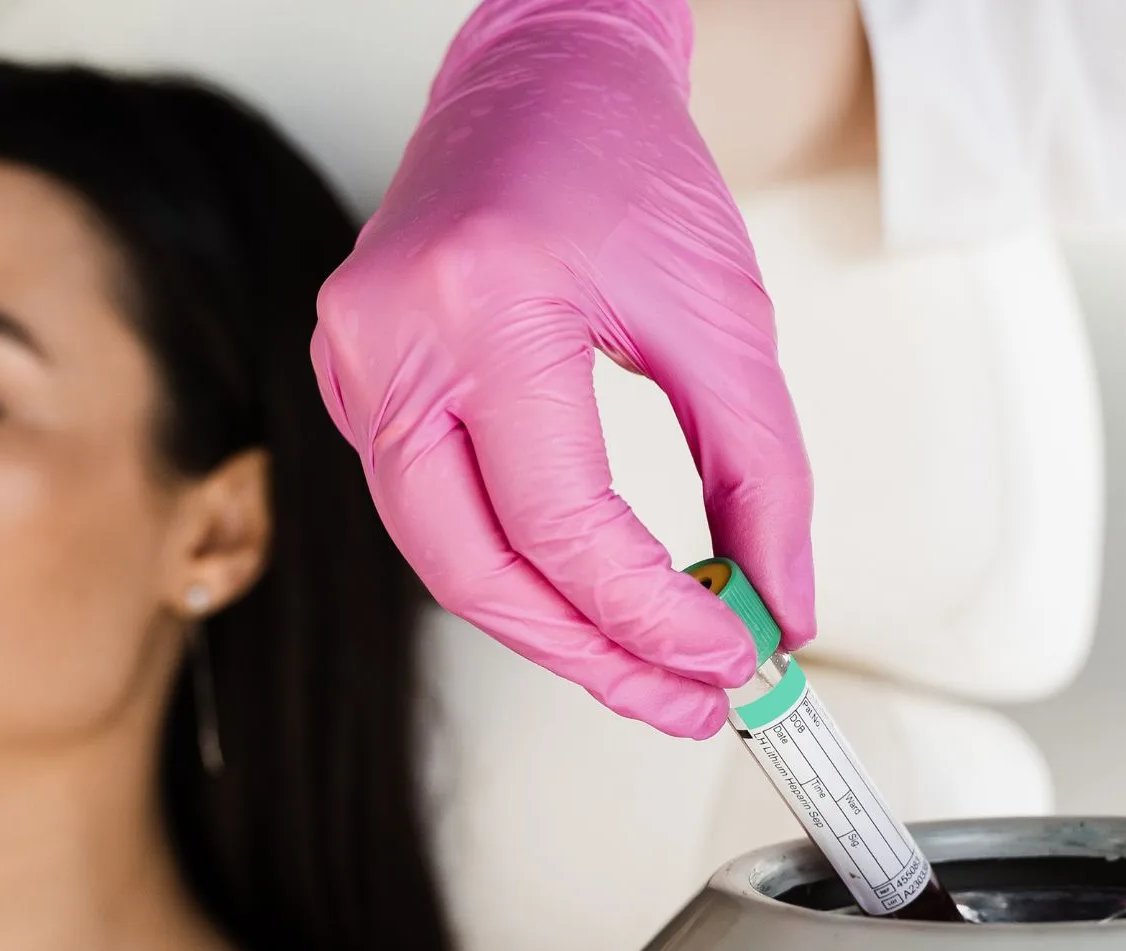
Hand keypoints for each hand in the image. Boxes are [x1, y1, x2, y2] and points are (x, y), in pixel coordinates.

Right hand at [311, 0, 813, 737]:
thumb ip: (762, 476)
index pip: (558, 520)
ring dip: (545, 626)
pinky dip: (503, 565)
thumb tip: (776, 608)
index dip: (649, 615)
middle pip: (470, 566)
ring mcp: (350, 357)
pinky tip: (577, 591)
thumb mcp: (725, 316)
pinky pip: (422, 507)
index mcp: (483, 301)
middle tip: (684, 698)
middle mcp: (390, 335)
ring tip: (646, 665)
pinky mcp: (349, 376)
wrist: (541, 79)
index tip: (729, 658)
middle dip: (587, 655)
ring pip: (438, 554)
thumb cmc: (625, 164)